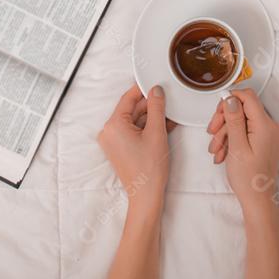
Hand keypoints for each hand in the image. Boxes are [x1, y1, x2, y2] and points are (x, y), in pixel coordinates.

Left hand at [98, 84, 177, 215]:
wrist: (145, 196)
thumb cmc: (149, 168)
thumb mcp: (156, 133)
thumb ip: (157, 108)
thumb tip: (156, 91)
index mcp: (113, 124)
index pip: (128, 98)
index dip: (143, 89)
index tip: (154, 82)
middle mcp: (109, 131)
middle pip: (132, 110)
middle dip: (151, 106)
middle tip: (168, 101)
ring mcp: (113, 140)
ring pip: (134, 121)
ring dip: (152, 118)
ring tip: (170, 115)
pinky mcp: (120, 148)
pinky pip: (134, 131)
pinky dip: (147, 128)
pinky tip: (164, 125)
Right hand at [205, 88, 278, 218]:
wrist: (257, 199)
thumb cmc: (249, 178)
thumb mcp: (237, 146)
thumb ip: (234, 119)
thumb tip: (230, 98)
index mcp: (266, 125)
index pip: (248, 96)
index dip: (230, 100)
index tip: (217, 112)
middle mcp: (270, 126)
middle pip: (242, 108)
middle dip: (224, 119)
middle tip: (212, 133)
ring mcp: (267, 133)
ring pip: (241, 120)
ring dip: (224, 132)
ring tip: (215, 150)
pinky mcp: (263, 140)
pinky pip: (245, 131)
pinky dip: (231, 139)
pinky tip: (222, 152)